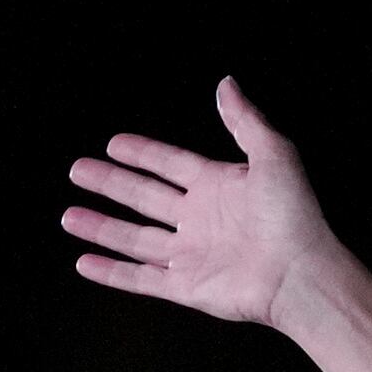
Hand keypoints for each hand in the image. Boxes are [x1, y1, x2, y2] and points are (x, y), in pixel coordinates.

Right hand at [63, 79, 342, 329]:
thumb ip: (245, 120)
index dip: (142, 153)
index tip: (114, 143)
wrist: (302, 274)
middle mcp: (202, 221)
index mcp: (219, 188)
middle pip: (145, 198)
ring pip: (136, 239)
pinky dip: (112, 273)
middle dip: (110, 184)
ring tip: (69, 216)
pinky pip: (142, 279)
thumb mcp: (274, 154)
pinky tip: (84, 262)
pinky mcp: (188, 288)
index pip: (170, 165)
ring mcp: (193, 256)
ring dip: (102, 228)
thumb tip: (226, 83)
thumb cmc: (295, 216)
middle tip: (78, 170)